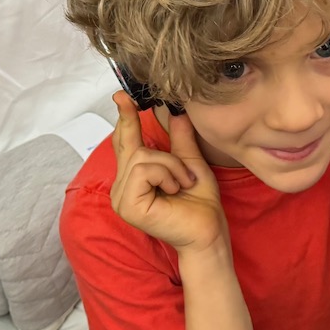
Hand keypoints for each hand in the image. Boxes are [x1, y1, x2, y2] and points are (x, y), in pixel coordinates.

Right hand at [109, 92, 225, 254]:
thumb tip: (176, 112)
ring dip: (171, 167)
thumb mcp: (191, 164)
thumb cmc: (201, 205)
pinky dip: (167, 175)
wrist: (208, 234)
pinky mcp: (127, 205)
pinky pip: (144, 170)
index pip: (124, 141)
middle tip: (186, 175)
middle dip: (167, 155)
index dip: (124, 118)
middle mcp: (121, 186)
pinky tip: (175, 191)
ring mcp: (121, 197)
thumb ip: (180, 140)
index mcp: (133, 178)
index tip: (121, 96)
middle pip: (134, 146)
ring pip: (142, 157)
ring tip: (184, 185)